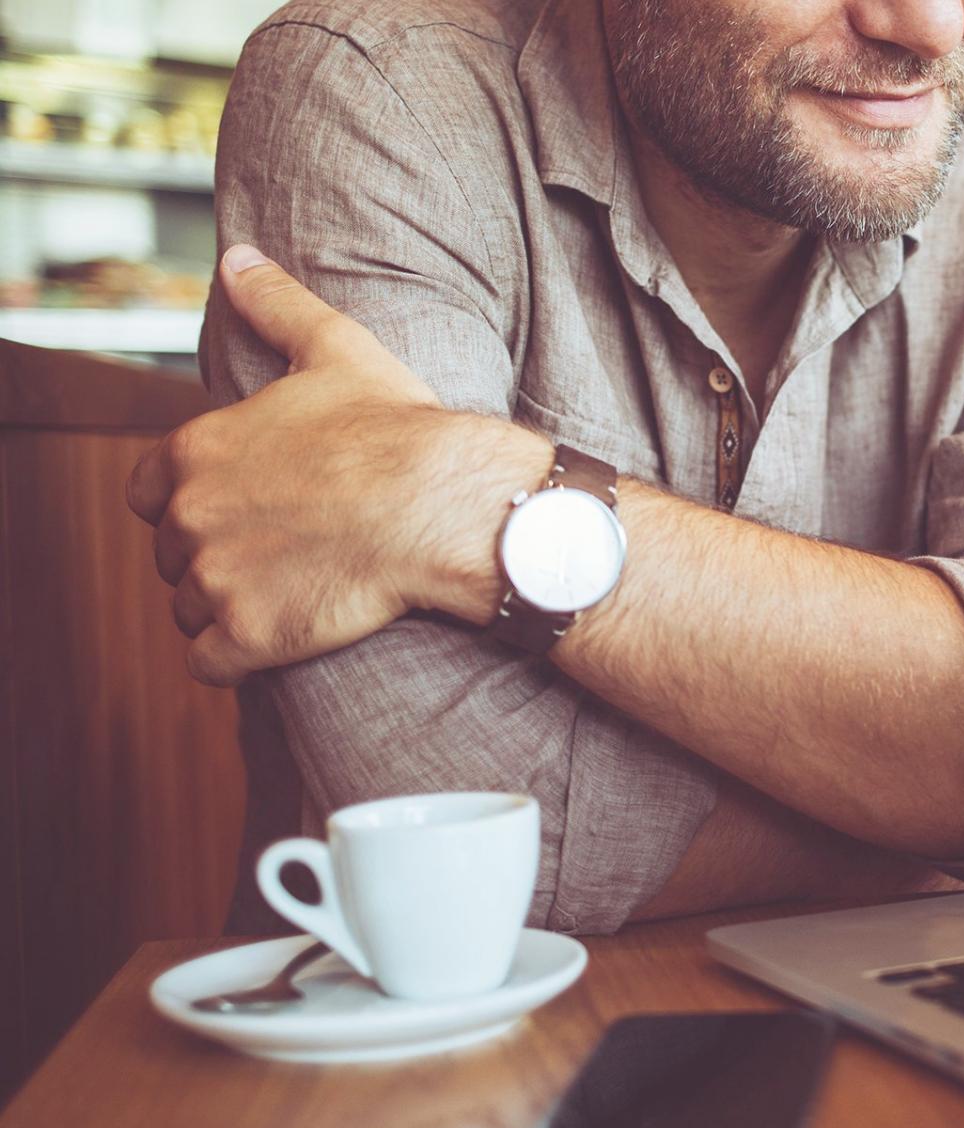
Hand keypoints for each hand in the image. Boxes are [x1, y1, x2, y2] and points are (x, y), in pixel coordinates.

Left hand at [127, 245, 544, 685]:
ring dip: (231, 608)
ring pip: (191, 609)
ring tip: (296, 593)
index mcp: (196, 451)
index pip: (148, 494)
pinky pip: (211, 661)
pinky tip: (288, 634)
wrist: (445, 506)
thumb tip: (239, 260)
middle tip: (287, 554)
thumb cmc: (398, 429)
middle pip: (173, 555)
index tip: (248, 511)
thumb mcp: (336, 350)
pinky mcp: (245, 636)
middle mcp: (190, 516)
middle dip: (218, 558)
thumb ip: (275, 305)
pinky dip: (238, 656)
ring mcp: (214, 580)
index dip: (194, 504)